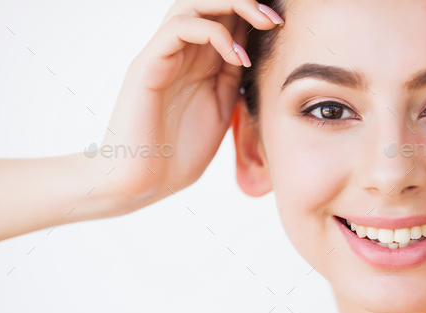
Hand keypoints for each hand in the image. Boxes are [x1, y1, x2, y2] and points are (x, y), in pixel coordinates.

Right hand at [97, 0, 282, 207]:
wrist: (144, 182)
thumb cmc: (178, 154)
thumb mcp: (219, 111)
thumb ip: (231, 79)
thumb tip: (251, 52)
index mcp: (196, 64)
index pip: (223, 21)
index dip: (252, 15)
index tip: (281, 25)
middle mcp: (179, 54)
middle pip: (208, 6)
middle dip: (244, 3)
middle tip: (274, 19)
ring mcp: (162, 57)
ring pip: (191, 6)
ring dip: (230, 6)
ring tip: (261, 23)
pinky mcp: (147, 65)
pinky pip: (178, 28)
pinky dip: (212, 33)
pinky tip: (235, 57)